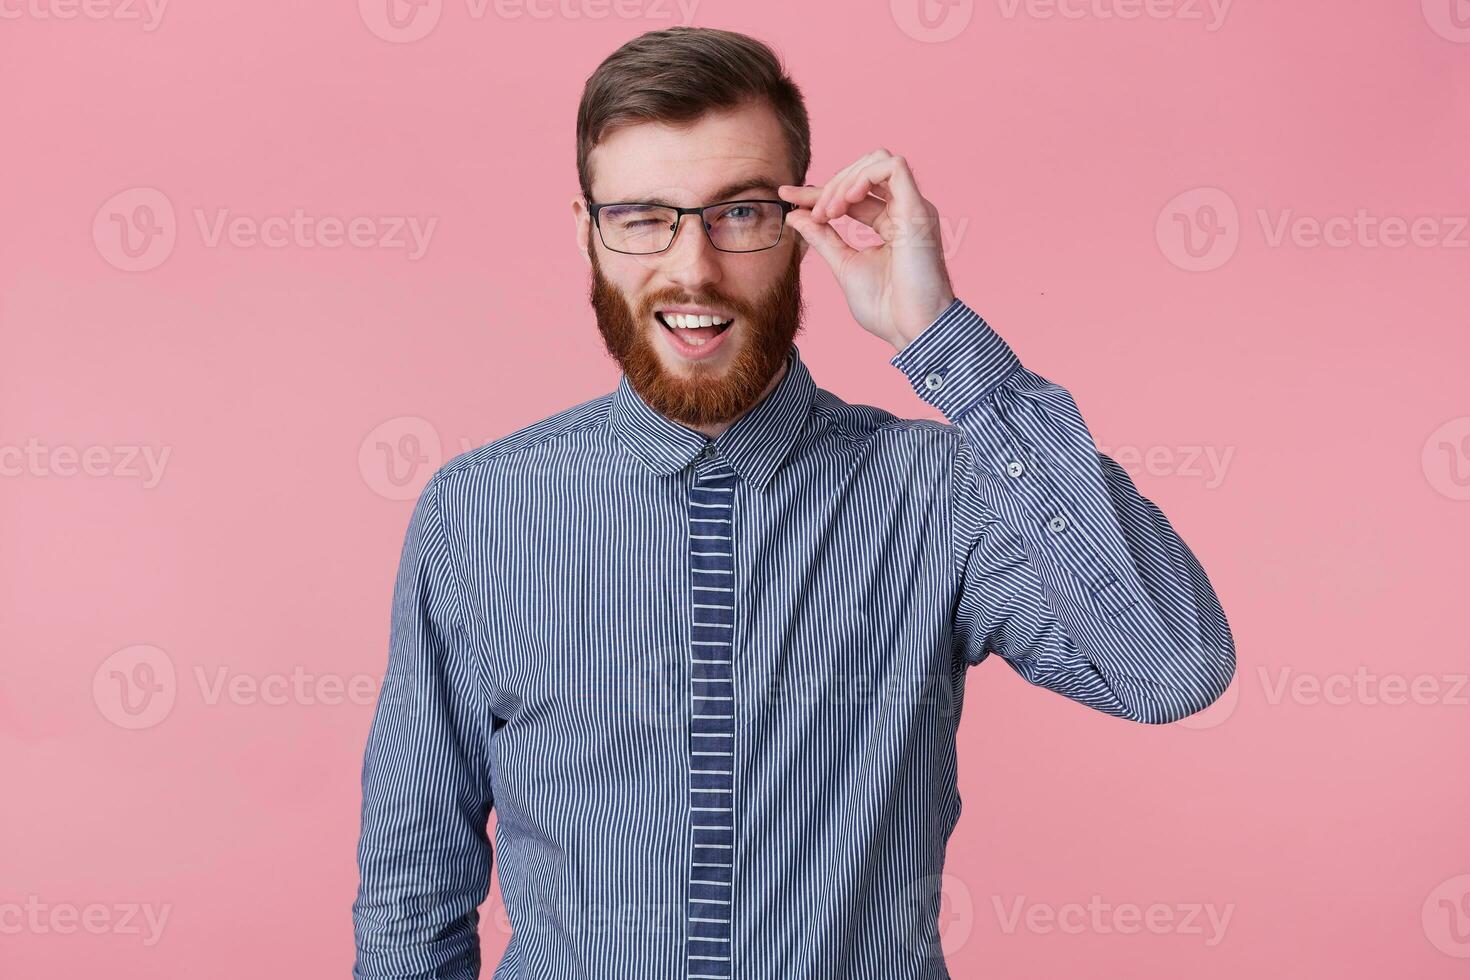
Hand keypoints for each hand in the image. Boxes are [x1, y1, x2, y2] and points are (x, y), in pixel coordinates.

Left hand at [779, 149, 955, 351]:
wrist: (913, 329)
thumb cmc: (887, 308)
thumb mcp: (844, 264)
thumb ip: (822, 238)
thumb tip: (796, 216)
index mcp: (890, 224)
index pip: (853, 195)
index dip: (818, 191)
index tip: (787, 197)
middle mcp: (904, 211)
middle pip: (864, 171)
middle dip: (831, 186)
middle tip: (815, 215)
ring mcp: (913, 208)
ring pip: (878, 161)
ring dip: (845, 180)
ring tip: (830, 211)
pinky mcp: (918, 209)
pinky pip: (893, 167)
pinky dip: (864, 177)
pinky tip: (847, 201)